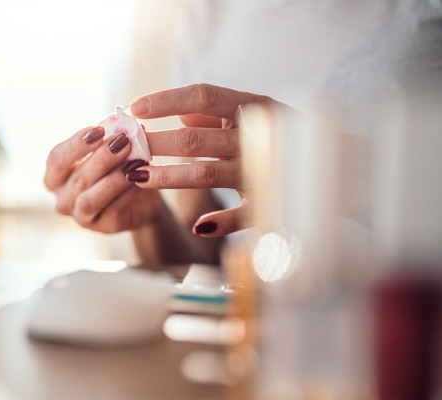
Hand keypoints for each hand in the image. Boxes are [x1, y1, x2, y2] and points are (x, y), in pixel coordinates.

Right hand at [44, 126, 164, 233]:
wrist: (141, 197)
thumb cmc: (118, 167)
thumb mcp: (114, 149)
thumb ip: (113, 136)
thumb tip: (125, 122)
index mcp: (56, 175)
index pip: (57, 159)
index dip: (76, 145)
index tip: (98, 130)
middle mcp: (62, 198)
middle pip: (77, 179)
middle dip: (101, 158)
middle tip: (123, 141)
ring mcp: (80, 217)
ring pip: (90, 199)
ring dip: (113, 179)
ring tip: (133, 162)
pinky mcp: (102, 227)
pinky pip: (112, 211)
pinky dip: (126, 193)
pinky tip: (139, 178)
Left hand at [126, 83, 278, 236]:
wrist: (350, 168)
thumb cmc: (293, 139)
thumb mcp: (261, 115)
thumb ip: (221, 113)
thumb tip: (182, 113)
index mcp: (256, 108)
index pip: (204, 96)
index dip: (166, 101)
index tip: (135, 107)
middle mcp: (258, 135)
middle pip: (196, 137)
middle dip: (156, 142)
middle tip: (127, 148)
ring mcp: (265, 169)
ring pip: (207, 172)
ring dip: (170, 176)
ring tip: (140, 177)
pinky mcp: (274, 202)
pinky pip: (242, 214)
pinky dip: (220, 221)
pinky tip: (199, 225)